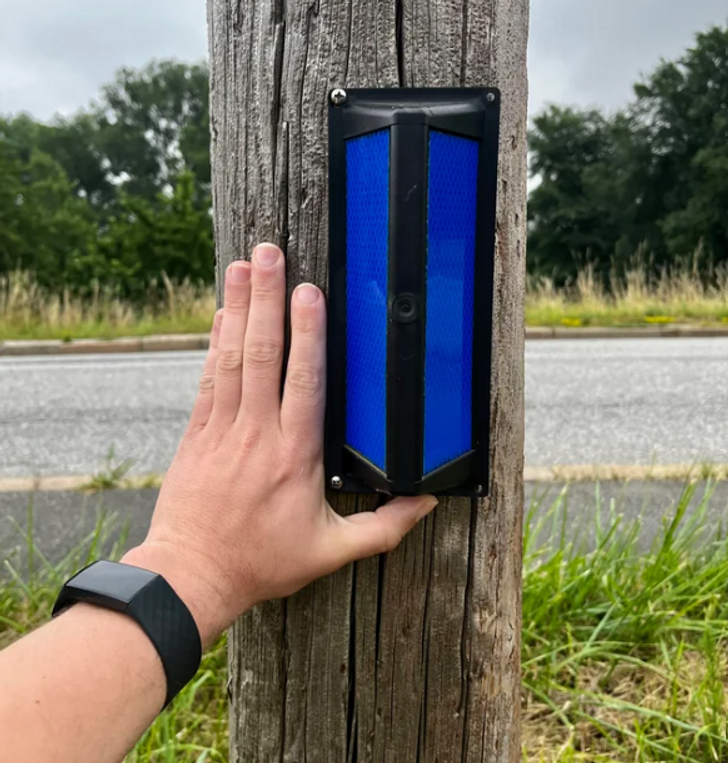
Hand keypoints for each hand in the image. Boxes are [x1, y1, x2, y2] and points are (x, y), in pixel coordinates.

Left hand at [123, 243, 436, 646]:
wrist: (191, 574)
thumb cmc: (262, 562)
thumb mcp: (332, 552)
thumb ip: (384, 527)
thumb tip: (427, 503)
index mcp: (295, 455)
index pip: (304, 381)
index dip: (308, 333)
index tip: (308, 292)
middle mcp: (258, 432)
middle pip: (263, 353)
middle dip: (267, 299)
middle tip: (269, 254)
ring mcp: (223, 429)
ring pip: (232, 357)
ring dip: (237, 308)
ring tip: (242, 266)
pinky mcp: (198, 434)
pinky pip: (209, 378)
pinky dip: (215, 342)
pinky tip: (221, 313)